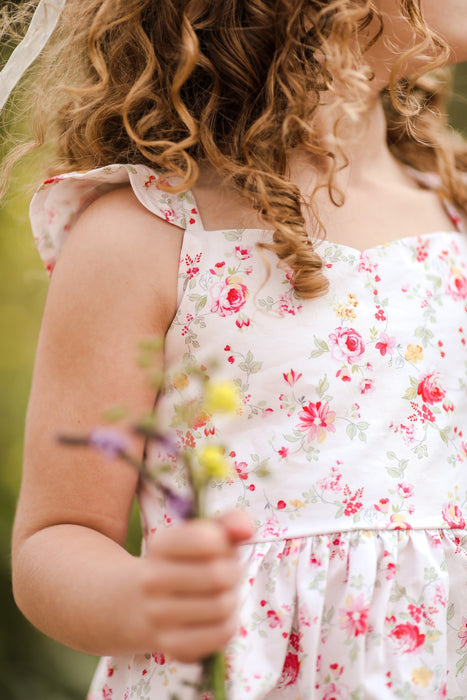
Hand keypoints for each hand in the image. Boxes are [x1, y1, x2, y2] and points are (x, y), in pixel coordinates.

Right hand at [135, 510, 253, 661]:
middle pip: (218, 575)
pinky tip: (217, 618)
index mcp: (159, 545)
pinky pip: (220, 635)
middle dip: (233, 573)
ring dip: (232, 599)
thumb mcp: (203, 535)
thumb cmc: (187, 563)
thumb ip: (229, 524)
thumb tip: (245, 529)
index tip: (221, 548)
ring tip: (221, 595)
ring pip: (222, 606)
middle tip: (227, 574)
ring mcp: (158, 615)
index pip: (205, 539)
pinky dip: (228, 625)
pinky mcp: (171, 646)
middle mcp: (152, 580)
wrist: (141, 604)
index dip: (225, 544)